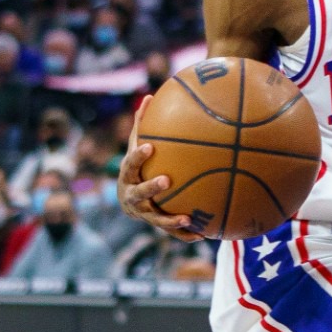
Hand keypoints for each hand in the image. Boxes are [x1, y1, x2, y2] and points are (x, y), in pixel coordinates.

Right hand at [118, 99, 204, 241]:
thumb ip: (142, 125)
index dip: (138, 156)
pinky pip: (171, 232)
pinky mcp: (155, 225)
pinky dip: (186, 234)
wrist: (126, 201)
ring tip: (188, 218)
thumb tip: (150, 96)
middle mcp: (132, 196)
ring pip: (155, 219)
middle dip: (151, 187)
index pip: (130, 163)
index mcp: (128, 175)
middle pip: (139, 193)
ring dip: (170, 220)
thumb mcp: (136, 146)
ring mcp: (143, 213)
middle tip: (166, 180)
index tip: (149, 146)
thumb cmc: (137, 166)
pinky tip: (204, 235)